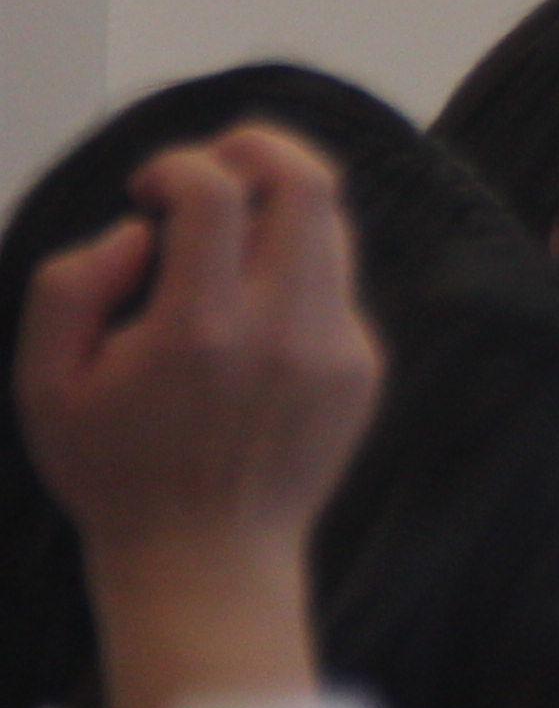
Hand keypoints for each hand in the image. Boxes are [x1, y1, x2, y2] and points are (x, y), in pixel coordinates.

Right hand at [15, 127, 383, 593]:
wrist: (204, 561)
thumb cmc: (114, 471)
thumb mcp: (45, 386)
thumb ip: (70, 287)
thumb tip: (136, 231)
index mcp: (201, 329)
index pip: (215, 191)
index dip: (178, 164)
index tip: (149, 186)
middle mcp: (283, 328)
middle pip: (307, 182)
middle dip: (260, 146)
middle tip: (218, 158)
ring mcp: (335, 346)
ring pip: (331, 227)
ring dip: (280, 207)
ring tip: (230, 231)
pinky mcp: (363, 366)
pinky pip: (337, 285)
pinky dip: (295, 270)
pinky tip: (250, 310)